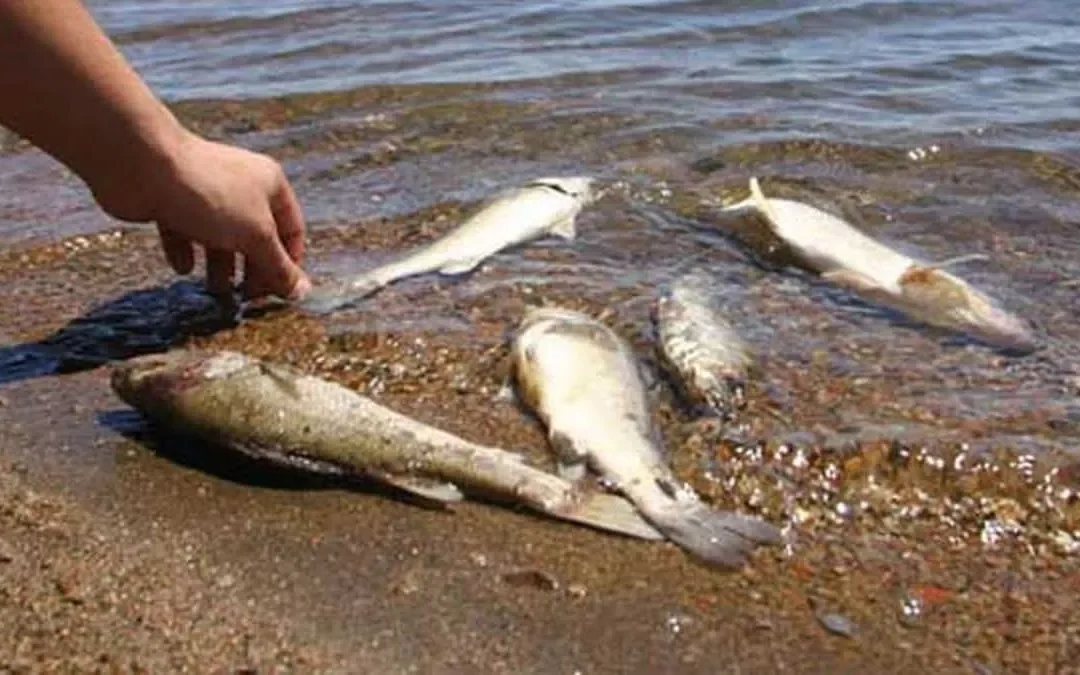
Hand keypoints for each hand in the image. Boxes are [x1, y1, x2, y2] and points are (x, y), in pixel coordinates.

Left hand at [91, 130, 311, 300]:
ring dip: (219, 266)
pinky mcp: (172, 201)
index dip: (289, 262)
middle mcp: (241, 186)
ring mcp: (205, 193)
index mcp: (270, 184)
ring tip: (214, 289)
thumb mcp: (256, 236)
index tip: (277, 292)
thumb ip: (279, 267)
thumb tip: (302, 292)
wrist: (143, 167)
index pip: (291, 229)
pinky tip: (183, 267)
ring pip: (220, 237)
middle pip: (255, 236)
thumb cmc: (211, 196)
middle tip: (245, 296)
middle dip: (252, 268)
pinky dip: (186, 251)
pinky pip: (185, 232)